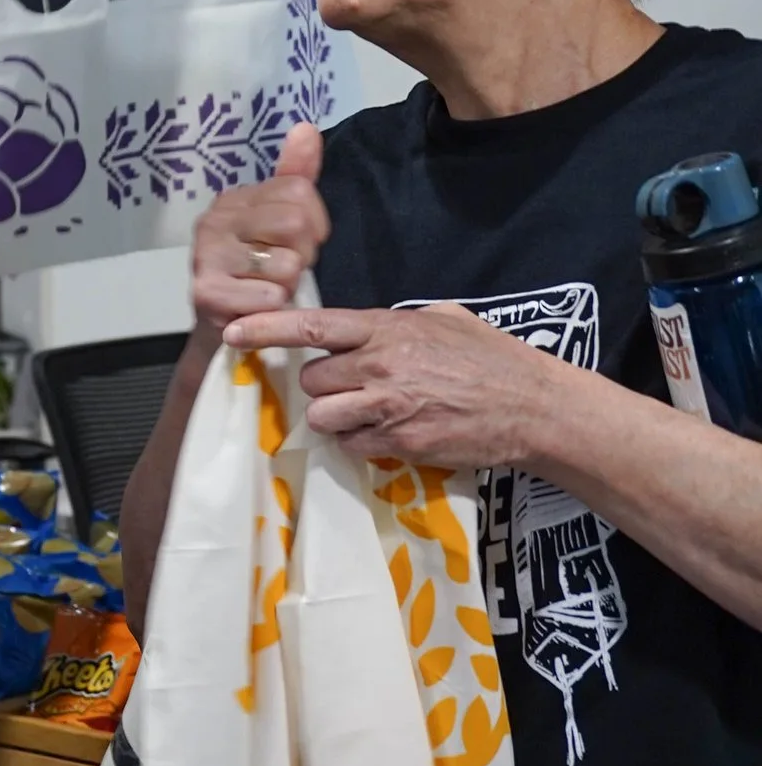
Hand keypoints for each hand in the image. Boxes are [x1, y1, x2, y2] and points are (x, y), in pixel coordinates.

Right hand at [190, 122, 327, 338]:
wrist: (220, 326)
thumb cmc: (255, 272)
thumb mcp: (277, 219)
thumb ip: (294, 176)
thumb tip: (306, 127)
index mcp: (234, 198)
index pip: (298, 190)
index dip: (314, 222)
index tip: (297, 242)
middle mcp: (214, 220)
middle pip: (294, 222)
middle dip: (302, 254)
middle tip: (283, 269)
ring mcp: (206, 255)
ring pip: (287, 264)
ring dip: (288, 285)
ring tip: (267, 288)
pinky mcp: (206, 293)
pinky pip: (271, 296)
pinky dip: (274, 307)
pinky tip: (257, 307)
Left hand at [220, 294, 561, 470]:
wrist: (533, 407)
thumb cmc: (494, 359)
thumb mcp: (446, 320)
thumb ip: (400, 322)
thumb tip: (371, 326)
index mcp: (387, 329)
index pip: (312, 325)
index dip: (266, 328)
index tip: (232, 332)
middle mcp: (380, 365)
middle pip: (312, 379)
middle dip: (323, 385)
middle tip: (353, 386)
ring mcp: (389, 407)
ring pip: (324, 415)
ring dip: (336, 416)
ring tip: (367, 411)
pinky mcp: (400, 442)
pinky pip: (352, 446)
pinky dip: (361, 442)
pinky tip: (388, 432)